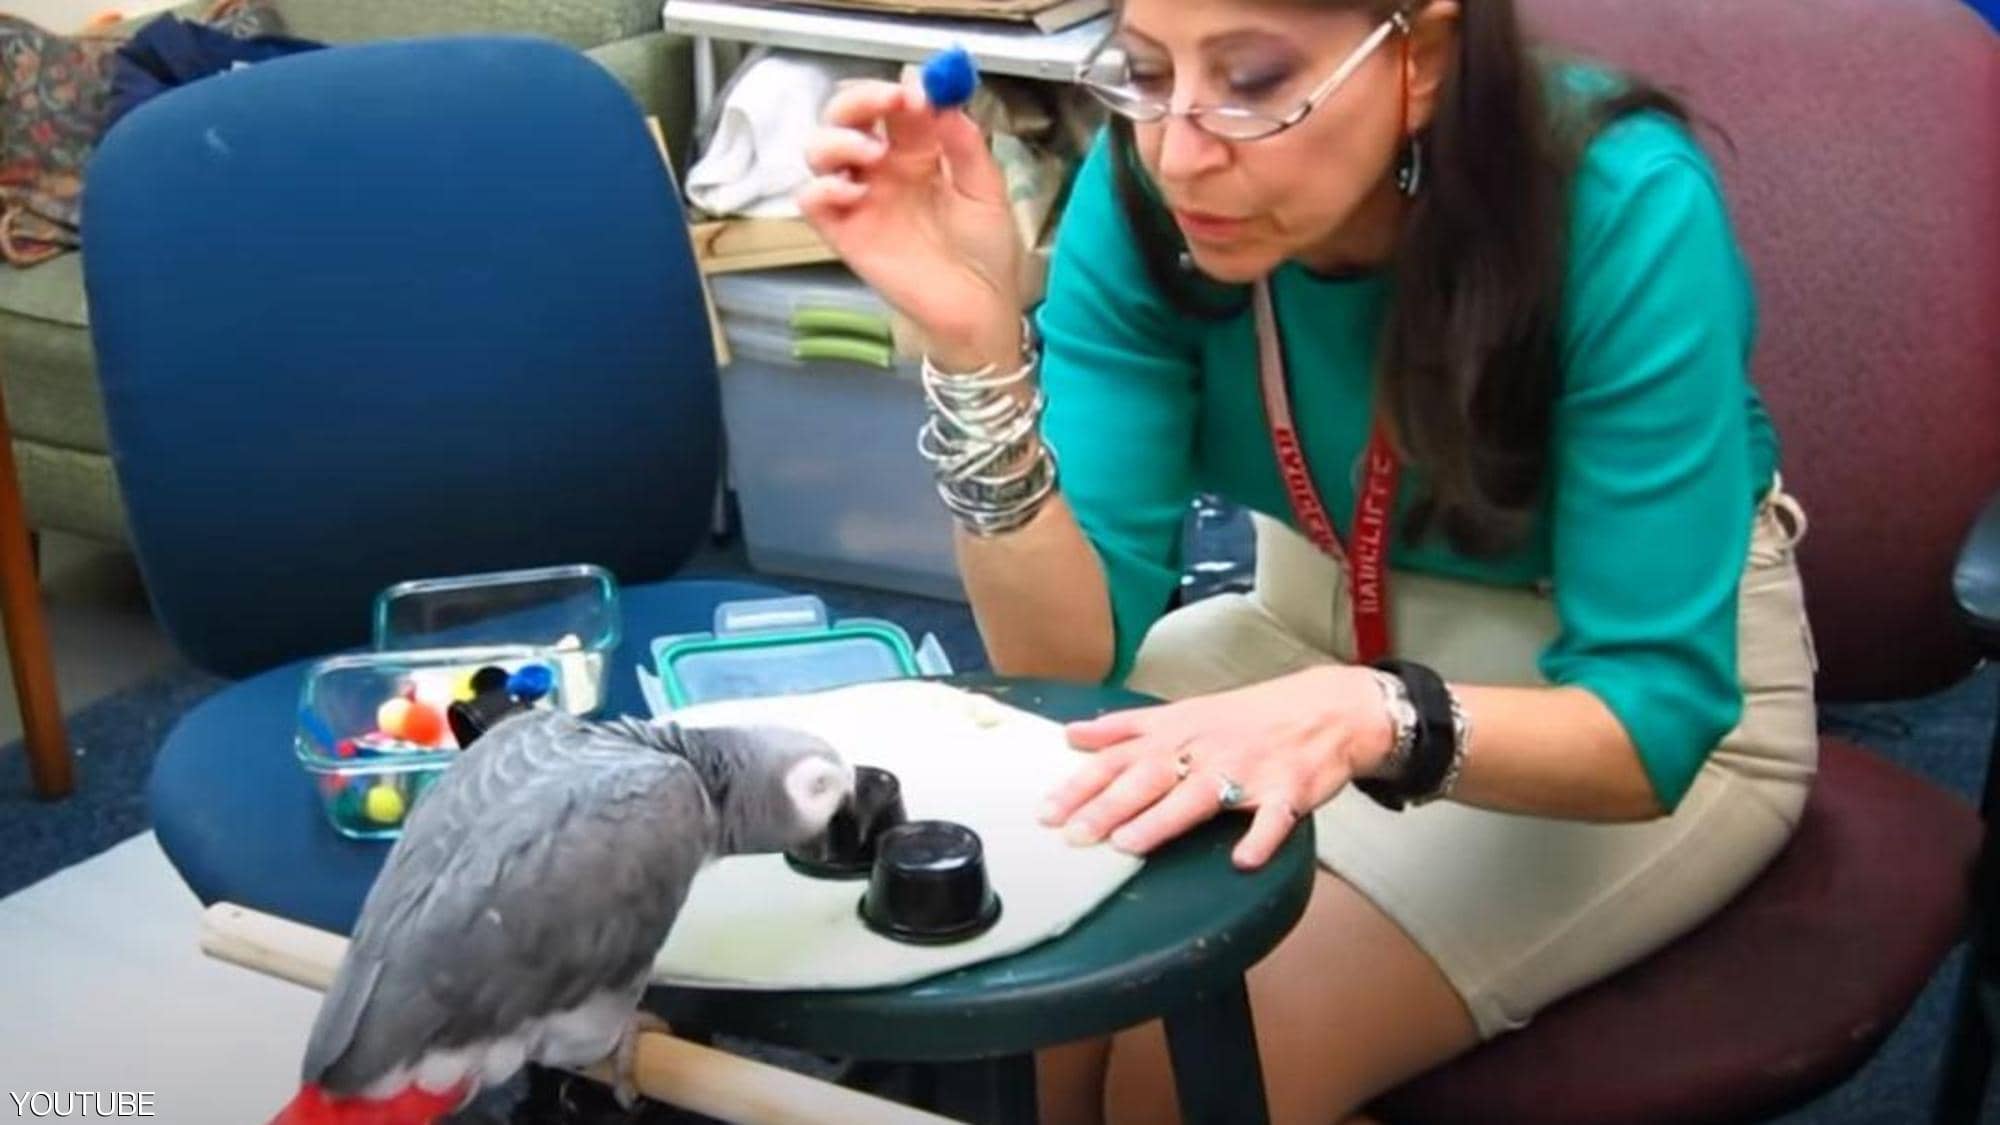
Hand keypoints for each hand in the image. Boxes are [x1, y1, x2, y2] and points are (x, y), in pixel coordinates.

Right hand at [797, 79, 1024, 367]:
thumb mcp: (985, 189)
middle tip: (889, 104)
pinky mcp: (843, 233)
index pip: (891, 104)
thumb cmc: (985, 250)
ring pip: (819, 150)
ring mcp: (859, 199)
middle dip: (860, 99)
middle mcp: (881, 168)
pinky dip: (822, 187)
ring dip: (838, 139)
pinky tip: (854, 192)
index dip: (900, 91)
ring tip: (874, 153)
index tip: (920, 93)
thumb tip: (942, 97)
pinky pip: (811, 200)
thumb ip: (964, 144)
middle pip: (846, 116)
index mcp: (916, 150)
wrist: (979, 308)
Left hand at [1038, 666, 1395, 868]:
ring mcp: (1248, 770)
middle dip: (1109, 806)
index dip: (1082, 783)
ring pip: (1199, 796)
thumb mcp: (1183, 713)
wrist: (1326, 708)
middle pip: (1150, 778)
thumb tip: (1073, 735)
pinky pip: (1274, 818)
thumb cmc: (1246, 717)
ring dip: (1163, 820)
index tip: (1047, 810)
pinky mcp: (1289, 791)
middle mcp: (1206, 750)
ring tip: (1129, 845)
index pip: (1119, 757)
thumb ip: (1127, 728)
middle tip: (1073, 835)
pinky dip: (1261, 839)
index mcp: (1178, 732)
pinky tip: (1242, 861)